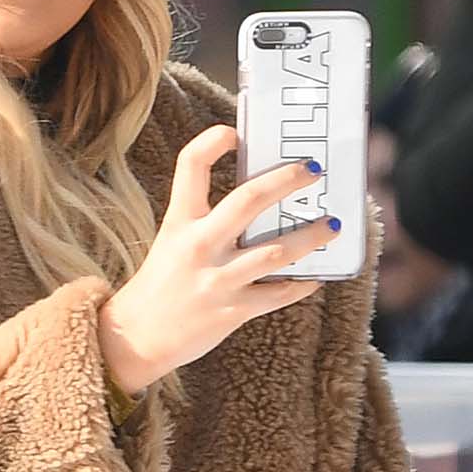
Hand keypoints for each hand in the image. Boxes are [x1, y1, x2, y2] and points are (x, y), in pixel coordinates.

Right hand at [98, 126, 329, 394]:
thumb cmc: (161, 282)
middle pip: (248, 200)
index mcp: (181, 221)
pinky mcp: (233, 311)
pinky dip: (302, 284)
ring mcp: (218, 279)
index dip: (213, 141)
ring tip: (334, 226)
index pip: (191, 165)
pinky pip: (278, 294)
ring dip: (312, 237)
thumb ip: (207, 216)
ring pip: (276, 252)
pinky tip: (316, 276)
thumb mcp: (174, 238)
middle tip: (314, 170)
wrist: (138, 338)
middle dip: (287, 180)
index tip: (235, 134)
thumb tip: (260, 195)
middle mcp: (199, 245)